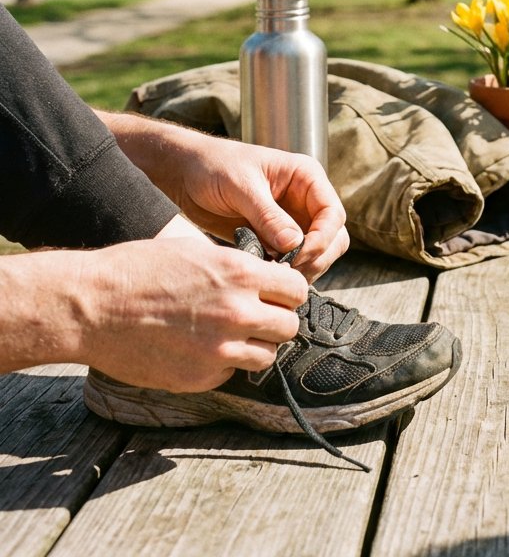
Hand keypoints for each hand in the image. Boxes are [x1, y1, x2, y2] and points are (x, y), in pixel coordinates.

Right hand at [71, 236, 308, 391]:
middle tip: (258, 317)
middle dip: (277, 321)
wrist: (93, 307)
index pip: (296, 289)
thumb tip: (267, 277)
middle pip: (289, 326)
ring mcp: (220, 349)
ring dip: (256, 346)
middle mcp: (237, 312)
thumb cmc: (140, 270)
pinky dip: (225, 365)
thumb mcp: (197, 251)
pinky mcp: (200, 377)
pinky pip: (232, 373)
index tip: (277, 294)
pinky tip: (201, 349)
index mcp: (240, 274)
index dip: (288, 292)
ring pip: (267, 356)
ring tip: (232, 335)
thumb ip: (238, 267)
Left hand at [98, 112, 348, 280]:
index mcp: (305, 177)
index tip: (298, 256)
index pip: (333, 213)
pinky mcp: (275, 237)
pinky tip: (264, 273)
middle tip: (286, 271)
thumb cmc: (212, 166)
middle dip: (316, 257)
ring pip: (317, 252)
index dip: (322, 238)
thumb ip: (269, 216)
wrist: (183, 173)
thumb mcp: (241, 187)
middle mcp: (305, 199)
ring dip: (302, 267)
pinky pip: (293, 260)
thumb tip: (295, 244)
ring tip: (273, 274)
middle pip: (333, 237)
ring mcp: (292, 220)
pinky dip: (285, 271)